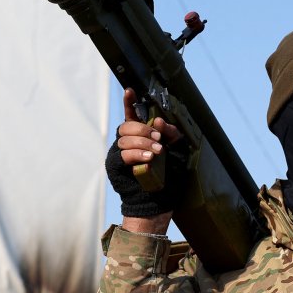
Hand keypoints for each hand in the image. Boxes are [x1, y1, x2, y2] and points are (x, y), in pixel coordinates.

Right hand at [107, 89, 185, 232]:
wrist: (159, 201)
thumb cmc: (168, 176)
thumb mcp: (177, 152)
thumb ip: (172, 135)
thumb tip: (160, 121)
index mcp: (139, 136)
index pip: (131, 115)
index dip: (129, 102)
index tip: (130, 90)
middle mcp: (126, 143)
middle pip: (127, 126)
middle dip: (143, 129)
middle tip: (158, 138)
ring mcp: (118, 154)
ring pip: (125, 140)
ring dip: (143, 143)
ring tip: (157, 152)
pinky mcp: (115, 167)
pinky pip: (123, 155)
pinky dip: (136, 154)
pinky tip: (149, 158)